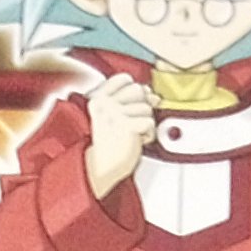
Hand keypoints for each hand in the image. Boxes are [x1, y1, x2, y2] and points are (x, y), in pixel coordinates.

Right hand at [82, 75, 154, 201]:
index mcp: (97, 97)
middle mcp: (105, 103)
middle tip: (132, 123)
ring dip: (144, 123)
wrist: (99, 170)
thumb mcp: (114, 117)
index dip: (133, 92)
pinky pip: (149, 122)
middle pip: (138, 89)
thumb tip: (153, 94)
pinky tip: (136, 141)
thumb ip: (131, 100)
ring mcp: (115, 113)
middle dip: (141, 107)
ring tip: (131, 135)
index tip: (130, 107)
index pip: (124, 79)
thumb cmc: (106, 147)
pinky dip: (148, 135)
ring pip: (146, 107)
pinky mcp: (126, 125)